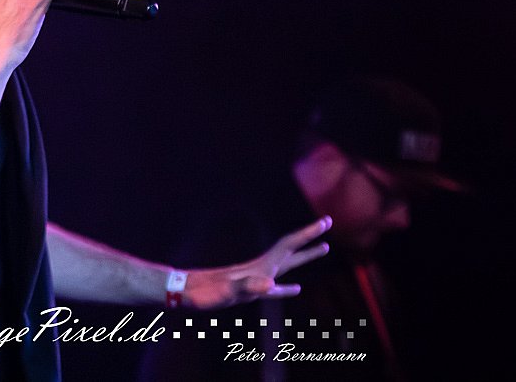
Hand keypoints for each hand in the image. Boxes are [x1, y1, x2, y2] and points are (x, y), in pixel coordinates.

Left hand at [181, 216, 331, 309]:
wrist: (186, 293)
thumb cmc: (205, 294)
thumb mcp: (227, 291)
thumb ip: (246, 286)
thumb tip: (270, 285)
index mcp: (261, 266)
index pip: (289, 245)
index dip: (308, 233)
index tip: (326, 221)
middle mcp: (261, 268)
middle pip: (292, 249)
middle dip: (311, 238)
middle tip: (329, 223)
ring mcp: (257, 278)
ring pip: (288, 265)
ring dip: (306, 256)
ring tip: (324, 249)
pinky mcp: (250, 291)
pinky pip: (277, 288)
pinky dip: (289, 287)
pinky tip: (296, 289)